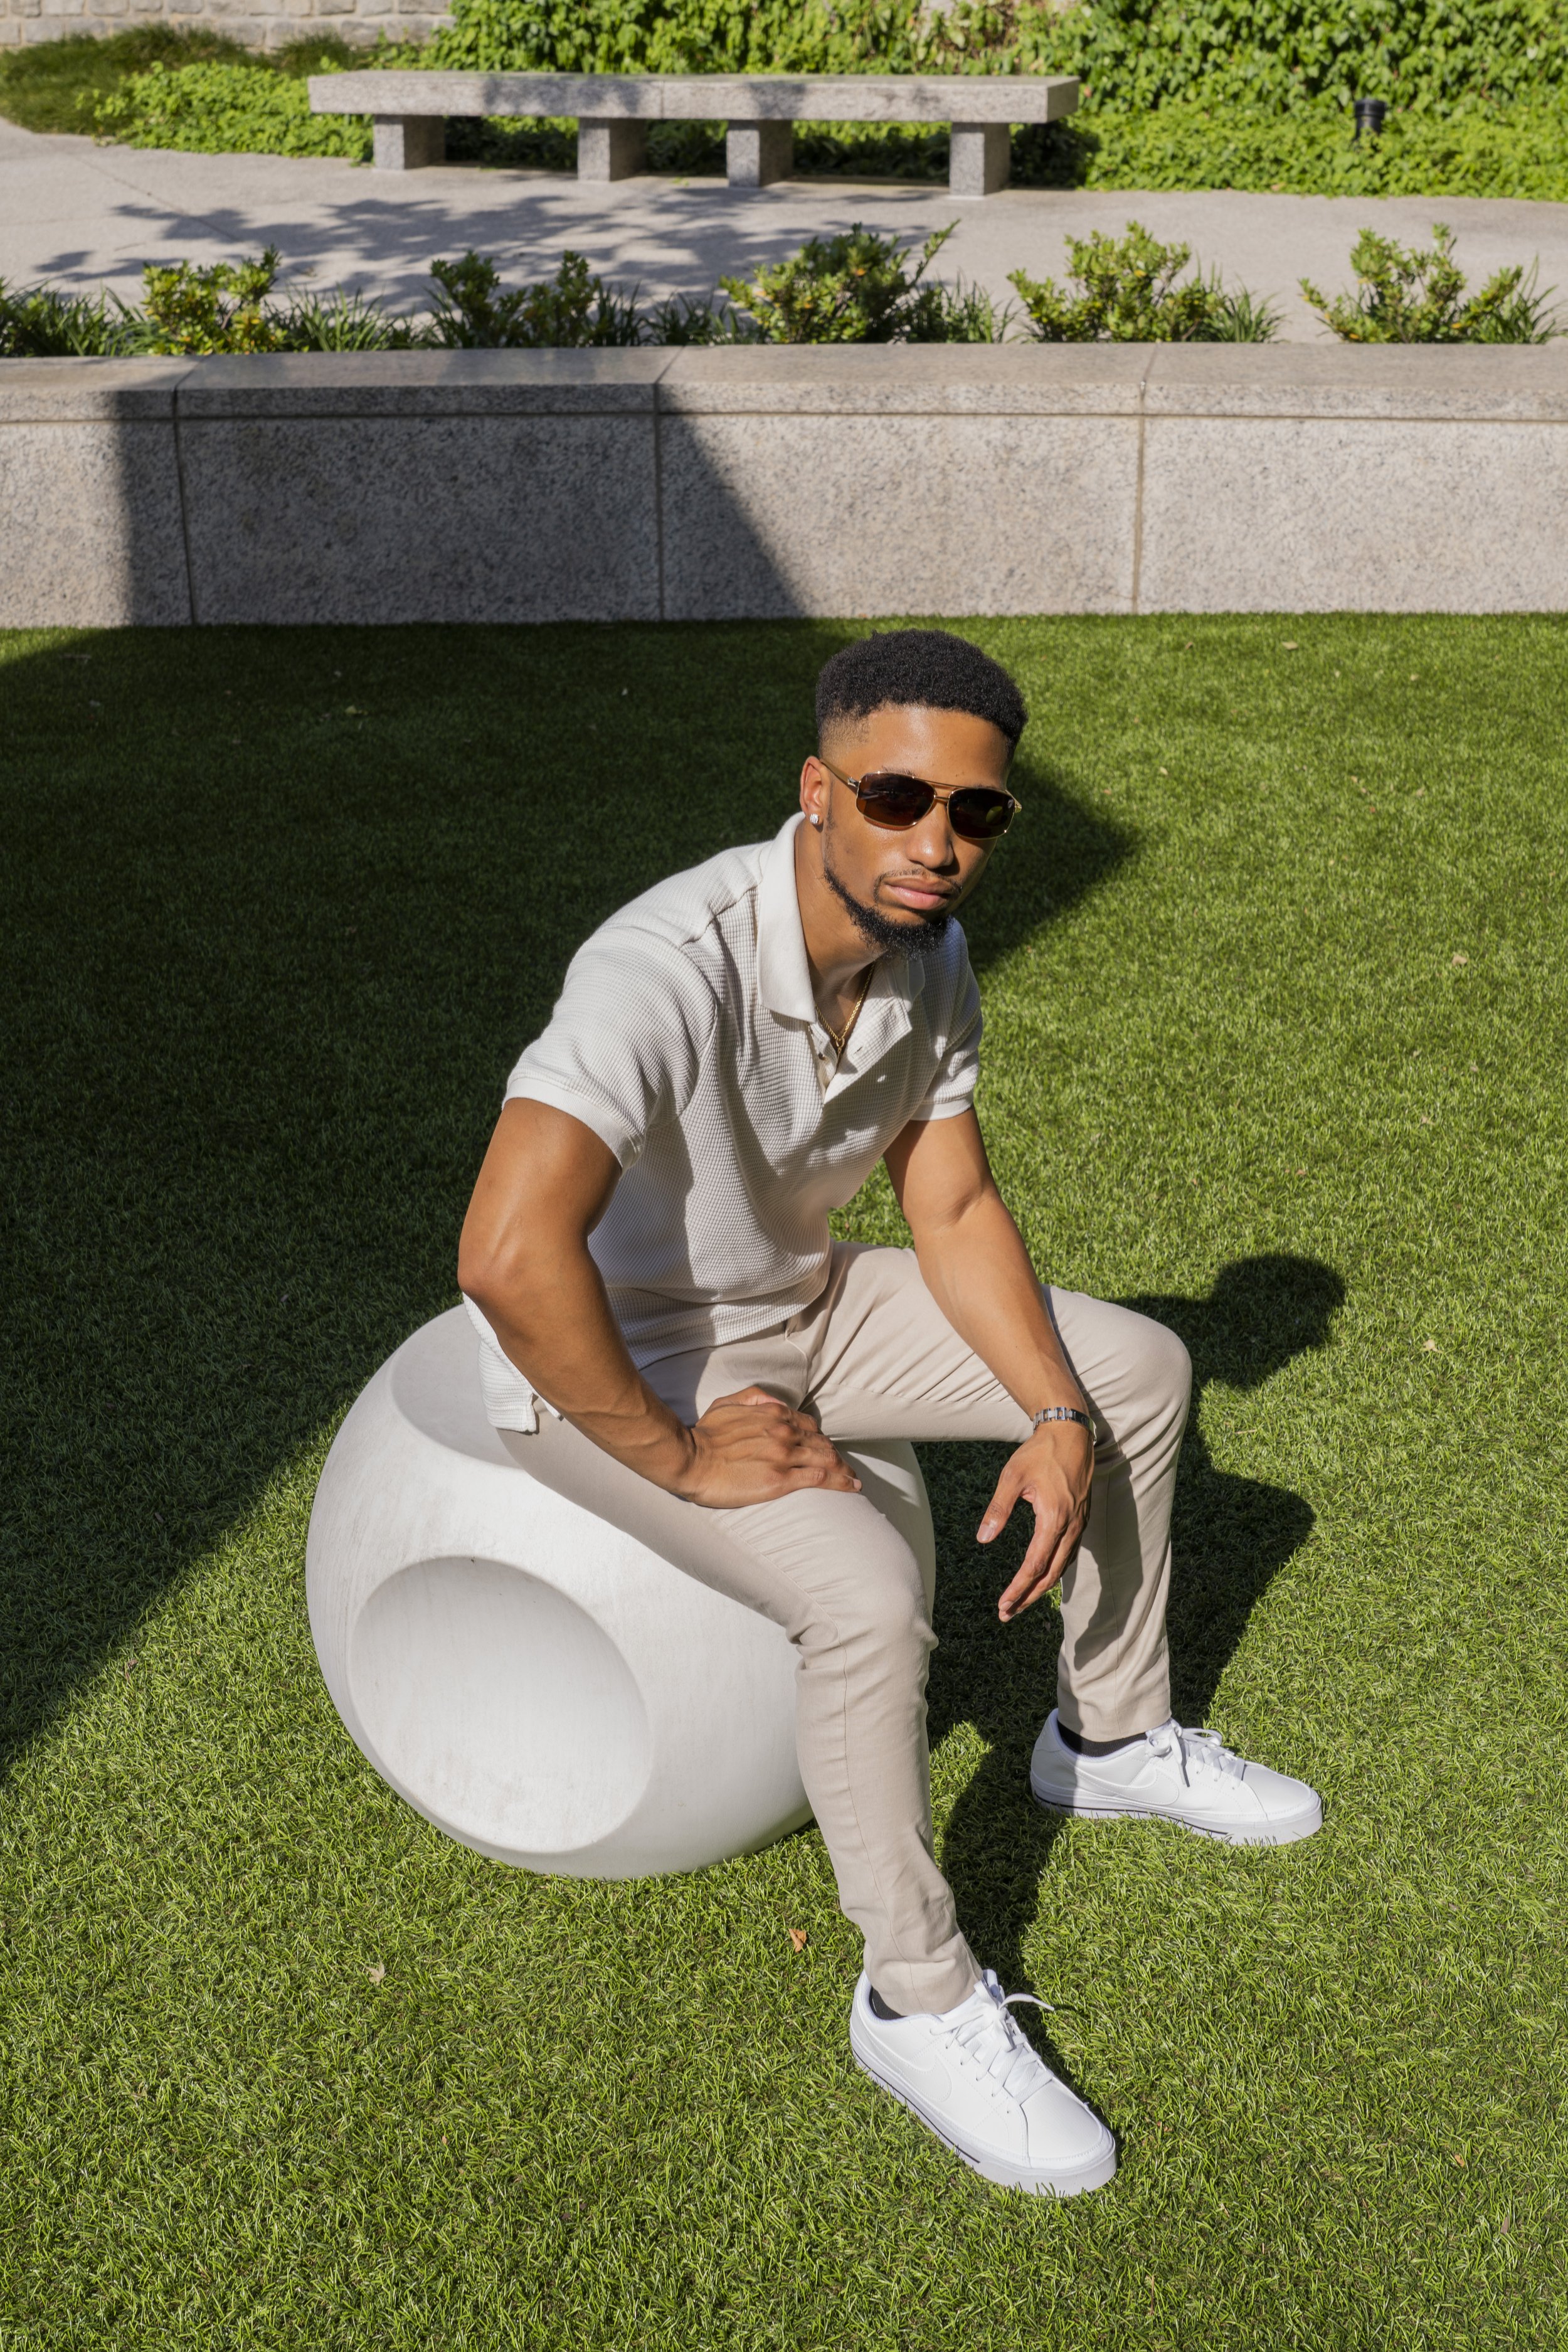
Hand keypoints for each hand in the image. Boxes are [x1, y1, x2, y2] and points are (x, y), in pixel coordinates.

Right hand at [673, 1387, 861, 1509]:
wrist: (691, 1459)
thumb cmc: (705, 1434)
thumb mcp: (727, 1403)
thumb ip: (754, 1398)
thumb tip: (774, 1402)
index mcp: (774, 1414)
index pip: (810, 1426)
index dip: (821, 1439)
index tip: (826, 1450)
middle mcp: (785, 1433)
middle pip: (823, 1443)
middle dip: (837, 1457)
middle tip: (848, 1470)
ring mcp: (785, 1457)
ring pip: (827, 1460)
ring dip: (845, 1470)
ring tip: (855, 1481)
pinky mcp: (781, 1480)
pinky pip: (820, 1479)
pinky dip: (839, 1482)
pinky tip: (849, 1487)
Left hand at [978, 1423, 1093, 1620]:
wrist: (1071, 1433)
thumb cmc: (1039, 1453)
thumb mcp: (1012, 1477)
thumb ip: (998, 1509)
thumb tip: (983, 1539)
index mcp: (1054, 1518)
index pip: (1035, 1565)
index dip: (1019, 1588)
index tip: (1004, 1605)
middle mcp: (1071, 1526)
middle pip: (1051, 1574)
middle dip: (1029, 1597)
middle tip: (1008, 1613)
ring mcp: (1079, 1524)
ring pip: (1062, 1566)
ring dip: (1041, 1587)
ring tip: (1021, 1602)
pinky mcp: (1081, 1519)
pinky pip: (1068, 1554)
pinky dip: (1054, 1570)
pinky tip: (1041, 1576)